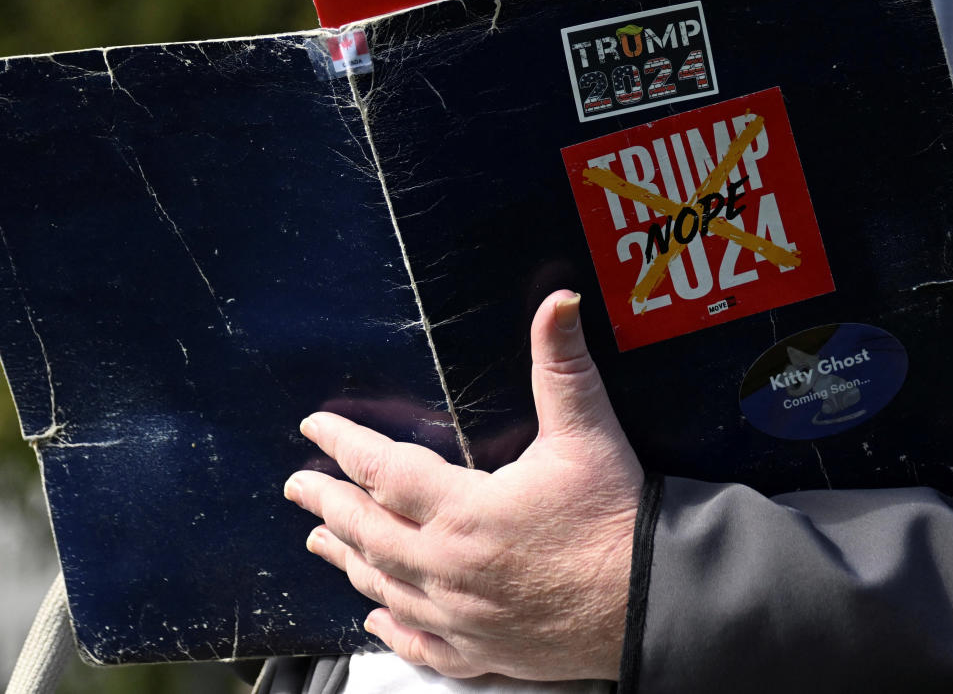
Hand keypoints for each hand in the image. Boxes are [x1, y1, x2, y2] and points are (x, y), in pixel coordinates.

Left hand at [283, 290, 643, 680]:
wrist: (655, 605)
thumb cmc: (618, 519)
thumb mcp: (589, 433)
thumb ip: (562, 366)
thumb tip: (559, 302)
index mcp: (465, 511)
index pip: (381, 470)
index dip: (342, 444)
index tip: (315, 427)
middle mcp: (449, 567)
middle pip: (366, 531)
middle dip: (326, 503)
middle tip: (297, 485)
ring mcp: (460, 615)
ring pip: (384, 585)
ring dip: (347, 558)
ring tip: (319, 541)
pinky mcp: (482, 650)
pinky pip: (421, 643)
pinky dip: (392, 627)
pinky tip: (375, 619)